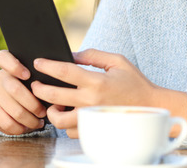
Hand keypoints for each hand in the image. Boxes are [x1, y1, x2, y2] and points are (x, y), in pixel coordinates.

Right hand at [0, 50, 48, 135]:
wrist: (24, 107)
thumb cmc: (40, 88)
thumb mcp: (43, 78)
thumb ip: (48, 73)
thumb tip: (64, 69)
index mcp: (12, 65)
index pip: (3, 57)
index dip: (13, 65)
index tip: (28, 74)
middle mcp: (1, 77)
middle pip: (13, 88)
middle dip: (31, 102)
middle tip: (43, 111)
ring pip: (12, 108)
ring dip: (29, 118)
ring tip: (39, 121)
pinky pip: (5, 122)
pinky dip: (19, 128)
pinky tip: (27, 127)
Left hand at [31, 49, 186, 137]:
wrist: (151, 107)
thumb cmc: (134, 83)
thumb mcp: (117, 61)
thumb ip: (93, 55)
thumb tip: (72, 54)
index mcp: (97, 81)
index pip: (64, 71)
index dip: (47, 66)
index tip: (38, 62)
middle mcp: (91, 101)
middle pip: (54, 96)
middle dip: (39, 89)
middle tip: (35, 84)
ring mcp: (91, 119)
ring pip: (58, 119)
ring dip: (51, 110)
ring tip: (52, 103)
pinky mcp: (93, 131)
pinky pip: (70, 131)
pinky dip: (66, 122)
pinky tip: (68, 113)